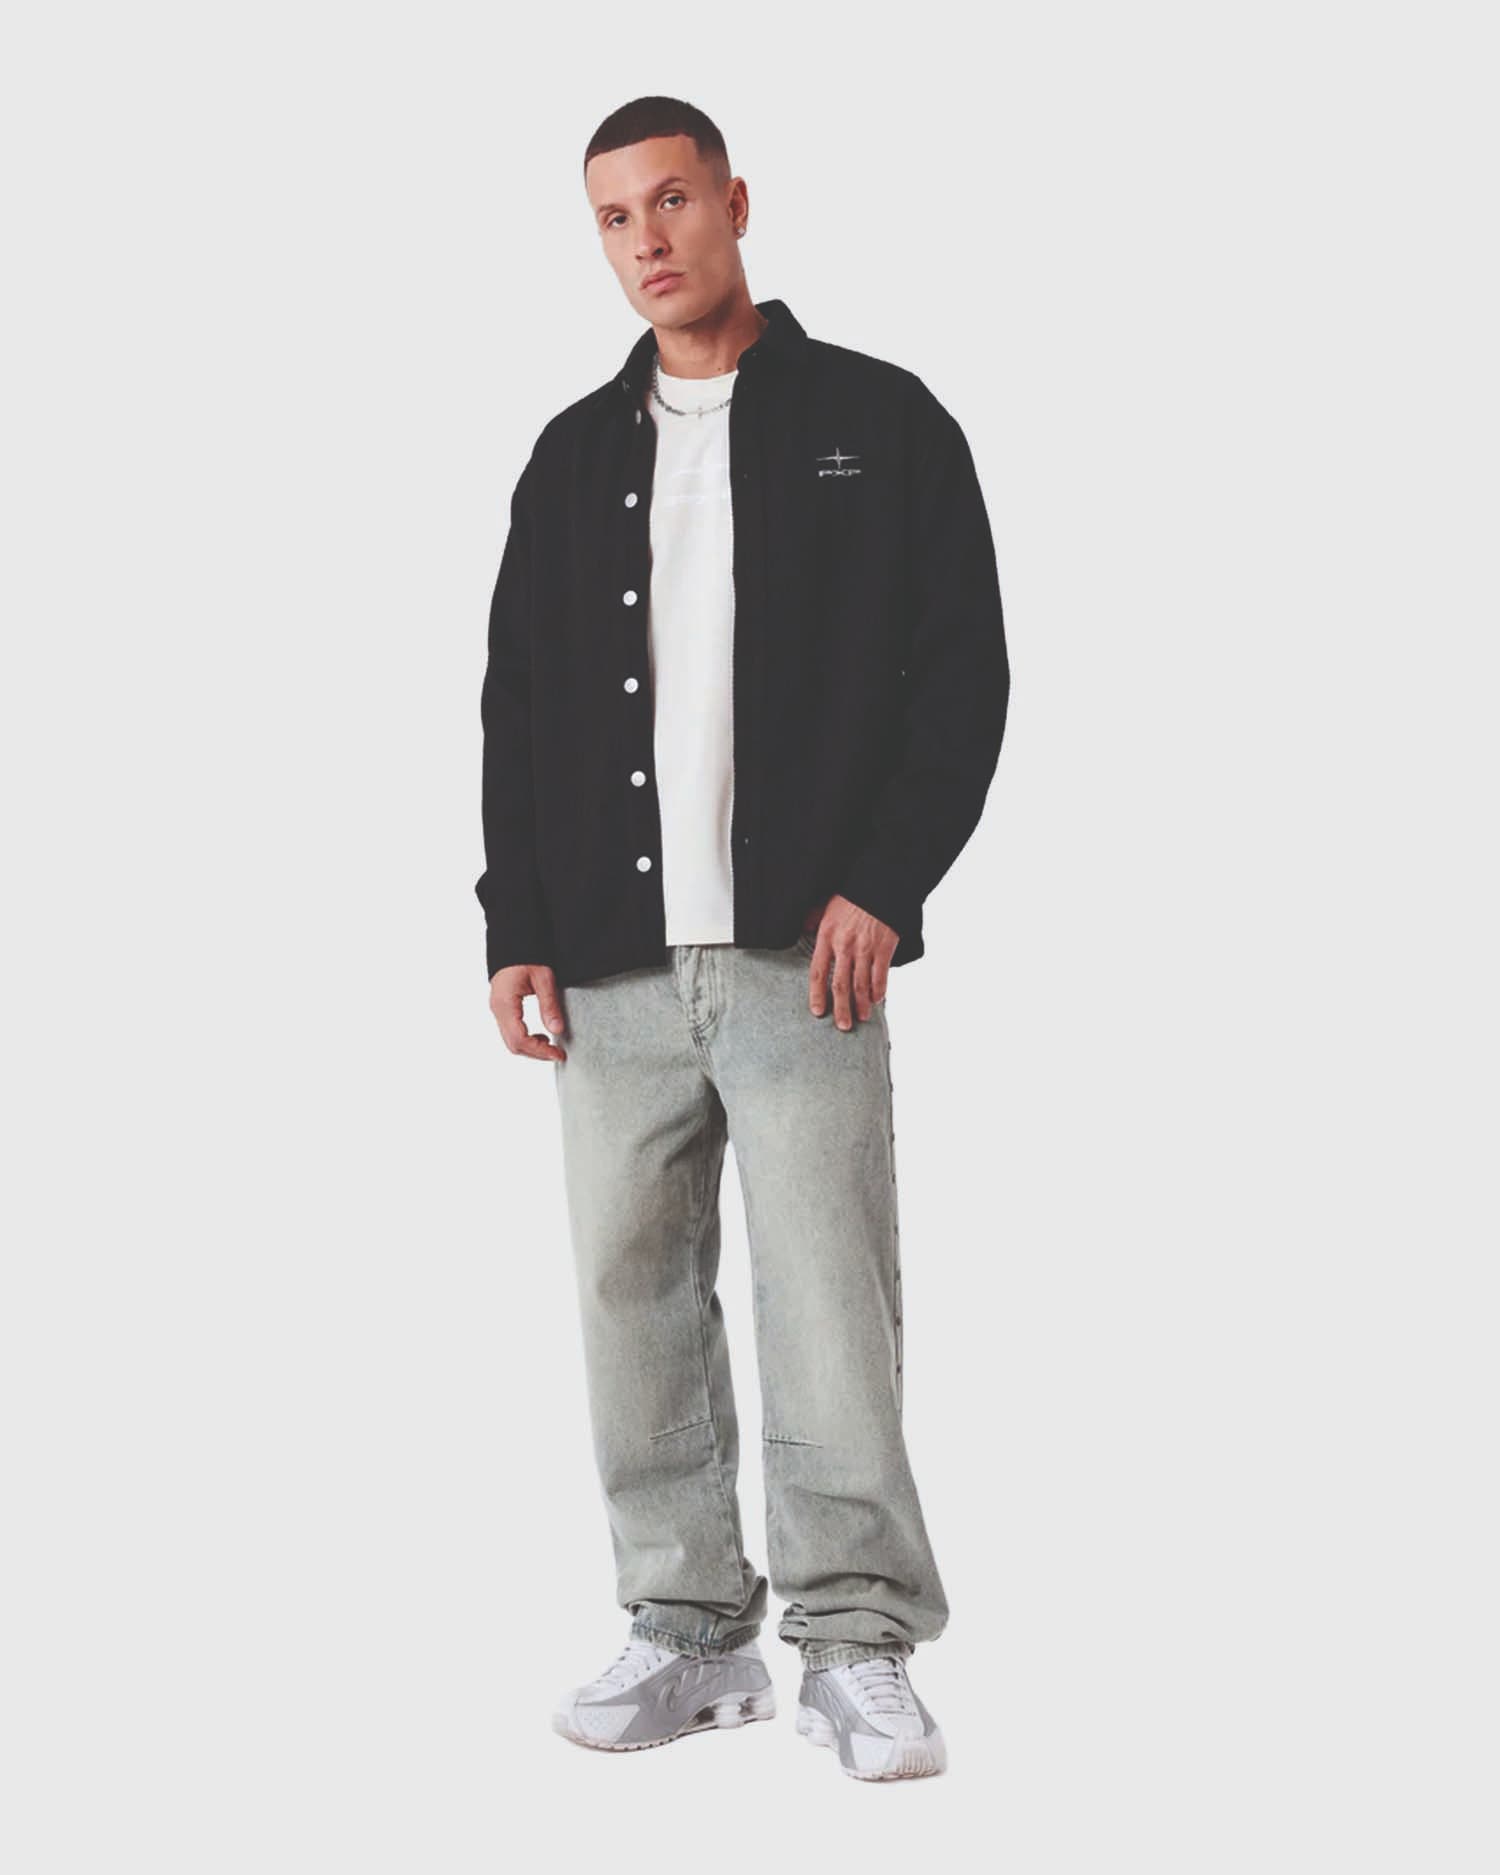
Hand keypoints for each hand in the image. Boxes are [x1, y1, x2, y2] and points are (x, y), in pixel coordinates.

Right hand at [490, 963, 567, 1061]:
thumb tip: (557, 1030)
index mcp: (505, 1003)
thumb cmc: (527, 955)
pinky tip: (540, 1036)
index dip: (539, 1051)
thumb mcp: (544, 978)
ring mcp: (497, 1009)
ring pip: (510, 1041)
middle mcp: (497, 1009)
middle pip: (513, 1044)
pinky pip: (510, 1031)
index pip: (520, 1038)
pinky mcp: (501, 1008)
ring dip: (530, 1048)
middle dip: (536, 1053)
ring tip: (551, 1046)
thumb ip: (549, 1005)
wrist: (513, 942)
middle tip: (558, 1054)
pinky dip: (525, 1039)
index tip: (558, 1054)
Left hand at [803, 895, 897, 1028]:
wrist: (879, 886)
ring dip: (862, 1004)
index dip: (817, 995)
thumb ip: (813, 920)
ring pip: (861, 984)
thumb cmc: (850, 897)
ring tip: (861, 1017)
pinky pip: (880, 976)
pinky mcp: (884, 948)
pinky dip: (879, 990)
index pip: (817, 972)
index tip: (818, 1012)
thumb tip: (801, 929)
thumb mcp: (825, 906)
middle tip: (843, 1026)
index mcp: (826, 937)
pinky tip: (877, 1000)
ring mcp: (865, 949)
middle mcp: (844, 946)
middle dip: (841, 1009)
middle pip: (840, 985)